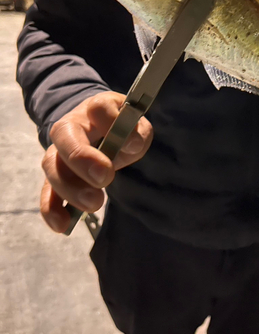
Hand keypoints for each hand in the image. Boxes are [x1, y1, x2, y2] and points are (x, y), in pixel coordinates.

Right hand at [40, 91, 152, 232]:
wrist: (100, 131)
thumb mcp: (136, 125)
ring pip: (52, 166)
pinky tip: (63, 226)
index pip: (98, 107)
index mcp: (95, 108)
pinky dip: (51, 210)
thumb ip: (138, 132)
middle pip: (64, 136)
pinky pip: (46, 192)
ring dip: (70, 188)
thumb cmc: (121, 128)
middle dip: (82, 159)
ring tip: (95, 204)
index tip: (131, 143)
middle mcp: (71, 126)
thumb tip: (131, 144)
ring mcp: (59, 151)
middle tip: (105, 179)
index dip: (111, 121)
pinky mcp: (55, 176)